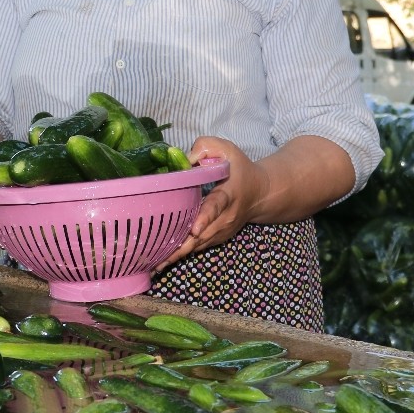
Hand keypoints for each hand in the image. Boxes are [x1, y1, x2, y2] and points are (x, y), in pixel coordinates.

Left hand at [157, 137, 264, 267]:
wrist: (259, 193)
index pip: (216, 206)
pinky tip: (160, 263)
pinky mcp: (216, 238)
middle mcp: (225, 217)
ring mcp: (221, 231)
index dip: (205, 217)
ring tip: (154, 265)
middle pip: (203, 234)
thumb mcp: (226, 150)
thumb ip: (205, 148)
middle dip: (182, 246)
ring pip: (198, 246)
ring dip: (177, 255)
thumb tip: (182, 160)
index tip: (194, 229)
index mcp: (228, 194)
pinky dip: (180, 255)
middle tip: (159, 256)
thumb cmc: (238, 169)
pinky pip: (197, 248)